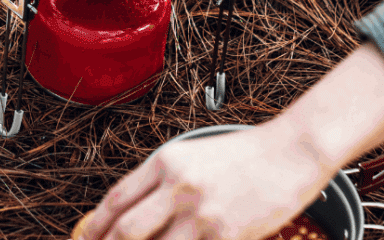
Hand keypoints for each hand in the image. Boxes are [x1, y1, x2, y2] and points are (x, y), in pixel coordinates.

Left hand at [75, 124, 325, 239]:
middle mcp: (178, 187)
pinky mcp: (227, 236)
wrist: (289, 152)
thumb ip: (161, 182)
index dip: (95, 227)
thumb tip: (131, 215)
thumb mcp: (192, 156)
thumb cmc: (242, 156)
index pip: (117, 200)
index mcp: (165, 162)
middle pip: (128, 230)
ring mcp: (202, 215)